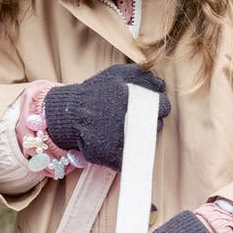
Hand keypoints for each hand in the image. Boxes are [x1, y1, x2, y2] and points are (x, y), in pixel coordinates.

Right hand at [43, 64, 170, 169]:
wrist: (69, 113)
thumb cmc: (94, 92)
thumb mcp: (117, 73)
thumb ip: (142, 76)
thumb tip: (162, 85)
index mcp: (138, 100)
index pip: (163, 107)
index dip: (155, 107)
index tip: (144, 108)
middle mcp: (136, 120)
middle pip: (156, 125)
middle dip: (147, 122)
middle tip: (130, 119)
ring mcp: (127, 141)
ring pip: (145, 142)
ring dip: (138, 137)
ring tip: (120, 129)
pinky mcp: (116, 158)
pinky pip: (131, 159)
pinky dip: (126, 154)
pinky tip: (115, 143)